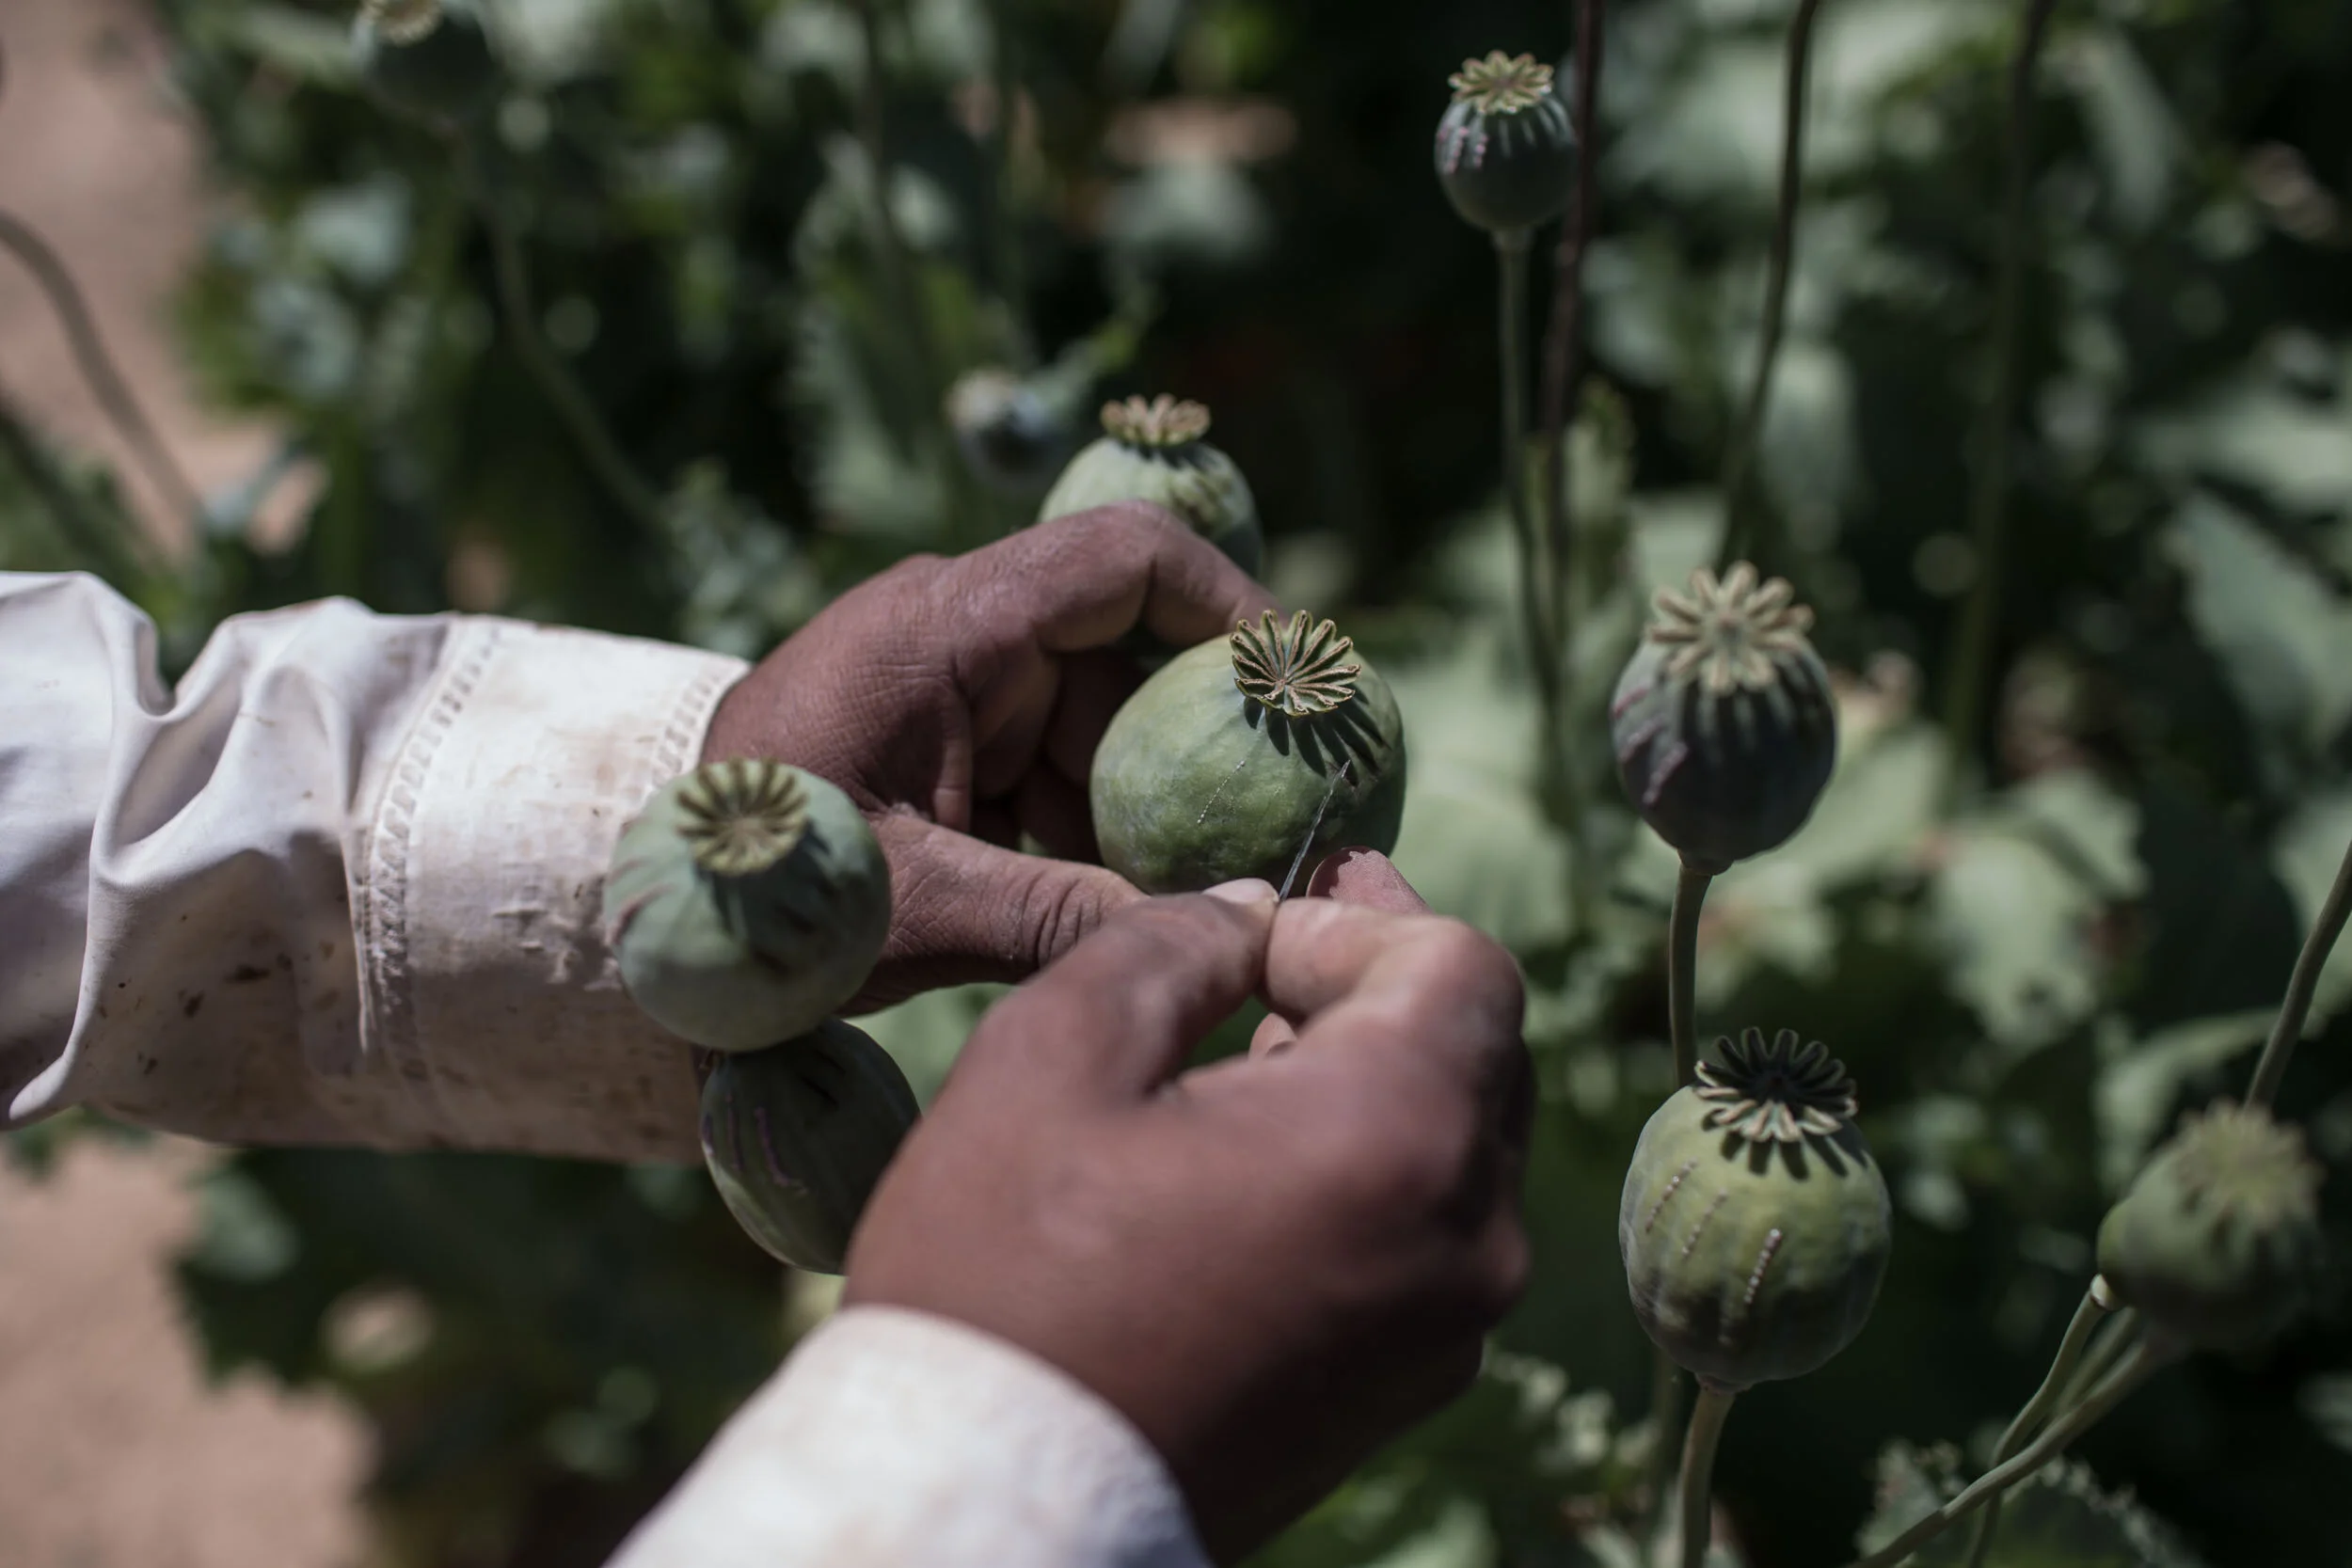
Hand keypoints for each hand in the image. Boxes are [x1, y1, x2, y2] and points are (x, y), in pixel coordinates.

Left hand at [701, 503, 1273, 1008]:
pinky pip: (1055, 765)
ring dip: (1152, 804)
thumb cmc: (756, 894)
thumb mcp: (912, 909)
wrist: (652, 917)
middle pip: (1127, 654)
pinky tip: (1130, 903)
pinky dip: (1097, 829)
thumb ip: (1062, 914)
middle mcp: (956, 633)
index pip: (1122, 560)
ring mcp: (950, 688)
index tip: (1301, 687)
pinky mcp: (944, 742)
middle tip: (1284, 824)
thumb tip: (1220, 930)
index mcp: (942, 625)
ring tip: (1209, 893)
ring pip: (1099, 722)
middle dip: (1205, 742)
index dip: (1231, 607)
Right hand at [843, 857, 1532, 1561]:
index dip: (1363, 919)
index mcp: (1398, 1138)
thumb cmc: (1004, 1280)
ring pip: (1455, 1146)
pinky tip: (1253, 1170)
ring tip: (1244, 1059)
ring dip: (1369, 1080)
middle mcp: (1467, 1240)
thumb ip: (1170, 943)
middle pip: (1477, 1052)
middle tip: (1270, 950)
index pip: (1463, 965)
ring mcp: (1447, 1329)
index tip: (1258, 929)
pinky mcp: (1407, 1388)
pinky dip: (1364, 1174)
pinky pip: (1426, 1235)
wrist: (992, 1513)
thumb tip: (1247, 913)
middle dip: (1377, 987)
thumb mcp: (1054, 1058)